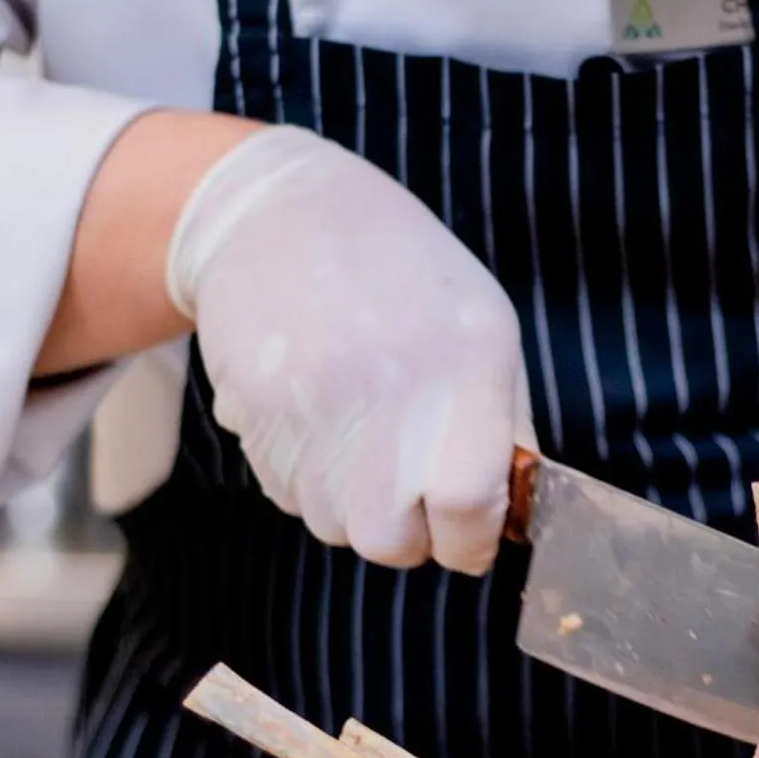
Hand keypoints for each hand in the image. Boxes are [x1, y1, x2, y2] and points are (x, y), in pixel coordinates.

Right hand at [167, 127, 530, 572]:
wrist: (278, 215)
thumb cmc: (401, 275)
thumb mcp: (481, 329)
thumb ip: (502, 426)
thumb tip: (506, 516)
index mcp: (463, 366)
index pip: (466, 507)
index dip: (471, 541)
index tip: (471, 534)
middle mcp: (385, 393)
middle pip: (391, 542)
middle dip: (408, 534)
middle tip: (413, 489)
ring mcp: (310, 408)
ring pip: (335, 527)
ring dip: (354, 504)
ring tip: (359, 430)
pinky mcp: (252, 417)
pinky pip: (288, 495)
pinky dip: (309, 477)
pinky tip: (317, 415)